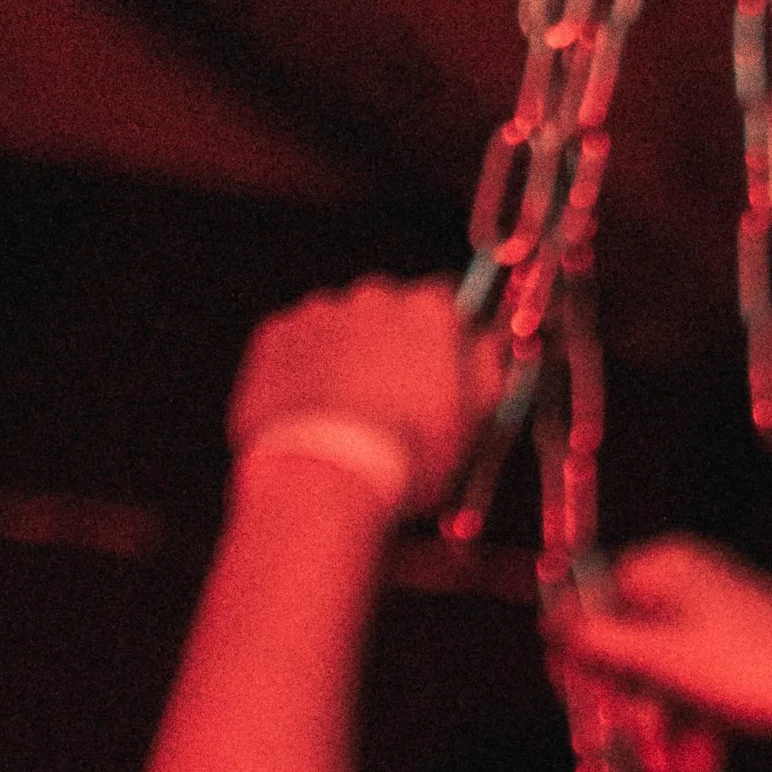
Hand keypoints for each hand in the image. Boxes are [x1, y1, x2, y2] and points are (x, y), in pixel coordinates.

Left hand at [226, 277, 504, 523]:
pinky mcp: (277, 334)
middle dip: (390, 350)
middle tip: (390, 407)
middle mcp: (374, 296)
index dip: (443, 343)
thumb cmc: (404, 457)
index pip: (446, 306)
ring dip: (346, 361)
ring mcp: (322, 311)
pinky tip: (315, 416)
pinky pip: (297, 347)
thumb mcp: (471, 424)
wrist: (325, 475)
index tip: (439, 375)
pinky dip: (304, 372)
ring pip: (340, 330)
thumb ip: (488, 371)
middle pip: (389, 314)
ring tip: (348, 420)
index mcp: (429, 311)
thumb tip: (493, 346)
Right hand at [548, 537, 771, 749]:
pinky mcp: (736, 656)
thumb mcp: (662, 660)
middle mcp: (686, 583)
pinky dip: (693, 733)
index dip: (580, 665)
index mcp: (663, 567)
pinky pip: (693, 694)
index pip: (589, 606)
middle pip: (624, 653)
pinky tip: (704, 769)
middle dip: (630, 715)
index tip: (585, 713)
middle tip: (644, 755)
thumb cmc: (755, 670)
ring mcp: (712, 621)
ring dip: (662, 738)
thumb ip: (599, 641)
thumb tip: (550, 623)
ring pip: (660, 684)